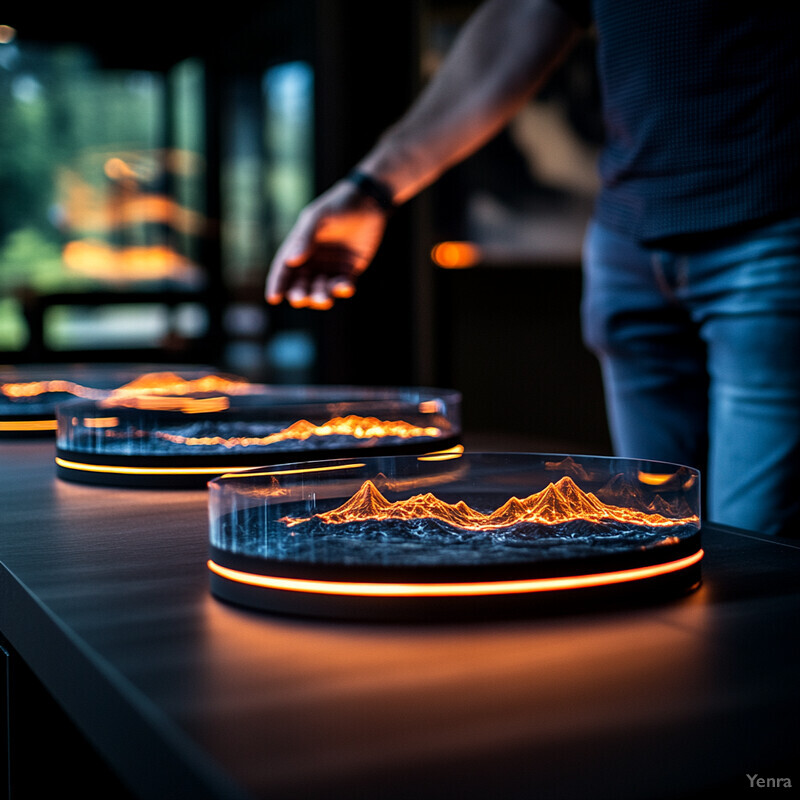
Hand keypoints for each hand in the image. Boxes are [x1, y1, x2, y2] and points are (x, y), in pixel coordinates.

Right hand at [265, 179, 389, 309]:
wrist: (370, 202)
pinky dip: (343, 289)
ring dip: (321, 296)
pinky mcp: (350, 270)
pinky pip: (343, 286)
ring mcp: (331, 266)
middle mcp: (313, 259)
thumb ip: (305, 237)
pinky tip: (347, 286)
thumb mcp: (319, 216)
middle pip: (300, 284)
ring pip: (321, 289)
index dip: (277, 284)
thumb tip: (291, 261)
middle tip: (301, 298)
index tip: (274, 298)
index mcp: (299, 246)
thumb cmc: (340, 205)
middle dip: (299, 294)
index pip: (284, 268)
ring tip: (325, 298)